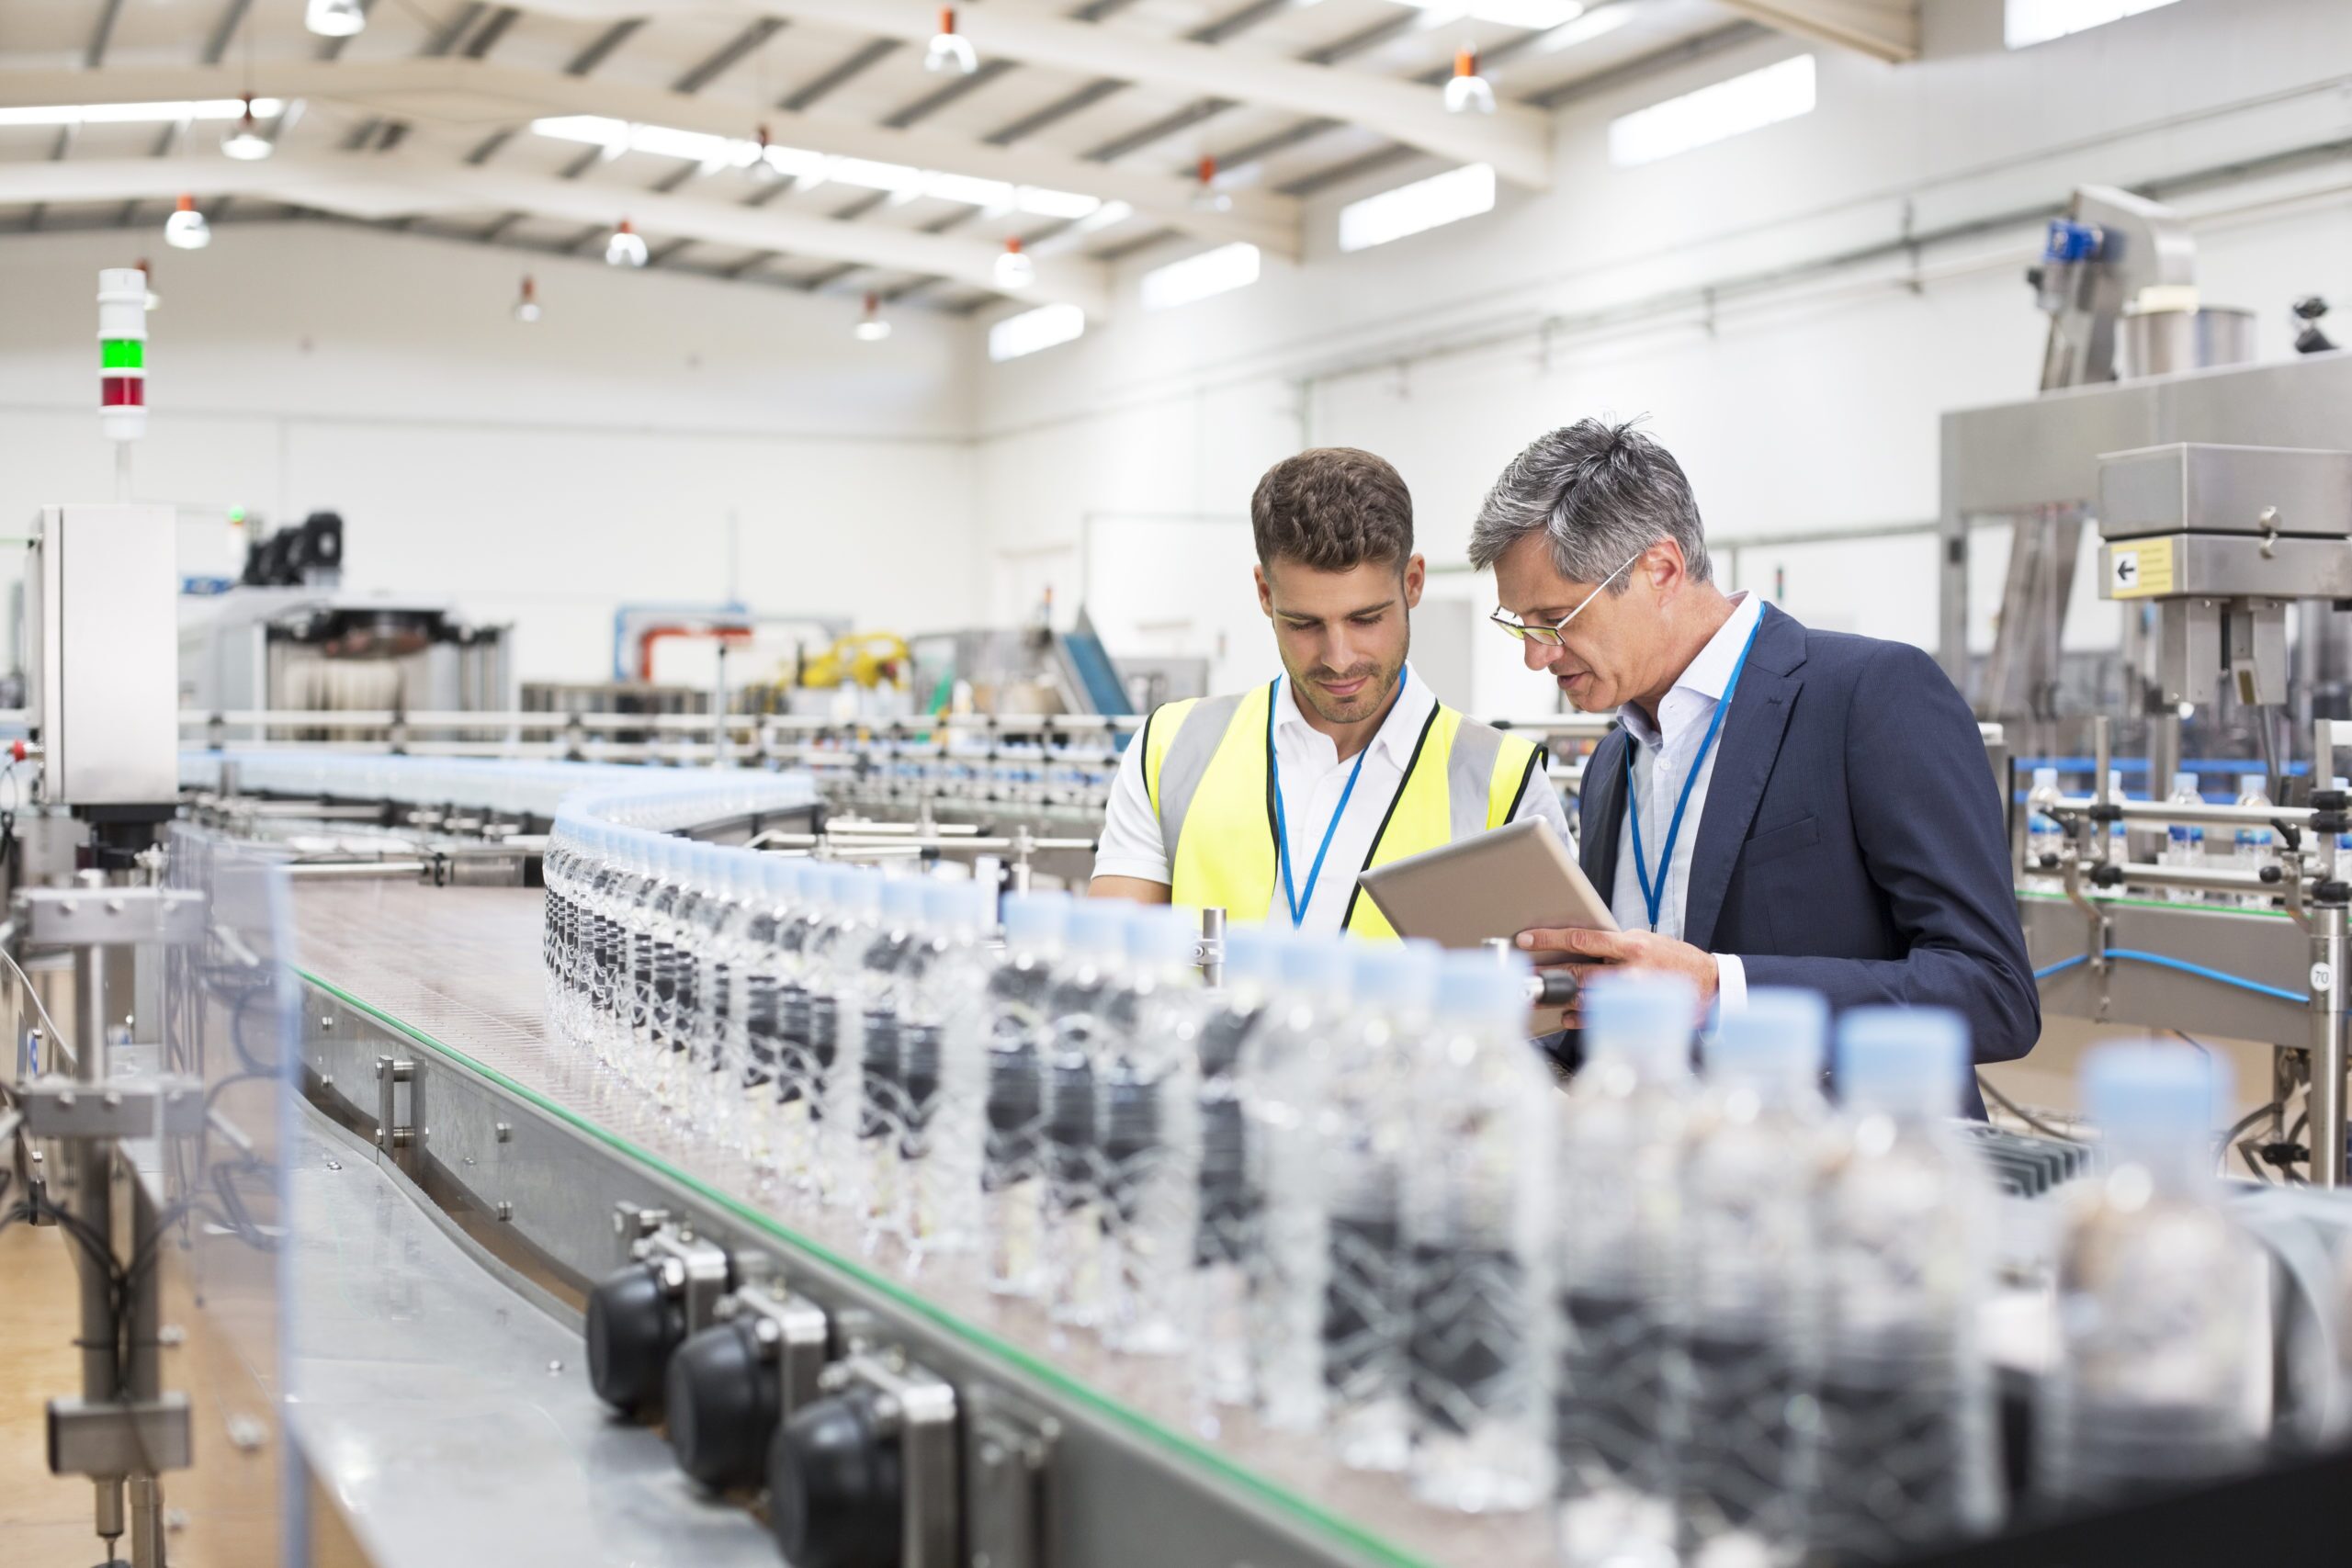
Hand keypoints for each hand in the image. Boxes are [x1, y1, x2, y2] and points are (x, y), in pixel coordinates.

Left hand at [1515, 926, 1719, 1024]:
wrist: (1708, 984)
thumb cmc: (1671, 958)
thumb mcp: (1644, 940)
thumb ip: (1612, 943)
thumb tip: (1575, 944)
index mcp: (1631, 945)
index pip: (1581, 938)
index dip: (1549, 938)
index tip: (1526, 939)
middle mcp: (1630, 970)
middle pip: (1577, 971)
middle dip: (1546, 972)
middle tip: (1523, 972)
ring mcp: (1631, 996)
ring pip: (1584, 997)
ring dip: (1558, 997)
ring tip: (1538, 995)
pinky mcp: (1634, 1015)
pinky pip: (1598, 1018)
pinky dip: (1577, 1018)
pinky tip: (1565, 1016)